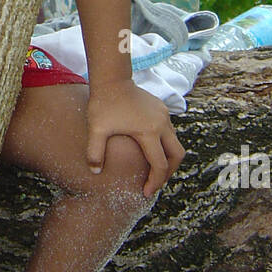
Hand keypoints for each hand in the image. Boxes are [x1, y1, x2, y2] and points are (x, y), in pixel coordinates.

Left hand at [86, 81, 184, 197]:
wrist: (112, 79)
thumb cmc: (103, 104)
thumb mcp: (96, 130)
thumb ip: (94, 153)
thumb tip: (94, 172)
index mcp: (148, 132)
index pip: (159, 165)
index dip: (155, 182)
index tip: (146, 192)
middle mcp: (161, 124)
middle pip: (176, 155)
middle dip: (169, 172)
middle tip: (156, 183)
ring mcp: (164, 116)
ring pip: (175, 143)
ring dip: (168, 158)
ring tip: (155, 169)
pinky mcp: (162, 109)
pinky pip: (170, 132)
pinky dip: (165, 145)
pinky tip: (152, 149)